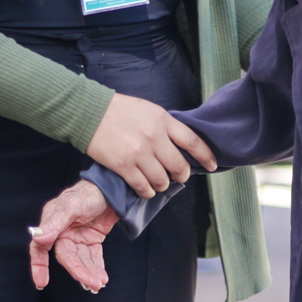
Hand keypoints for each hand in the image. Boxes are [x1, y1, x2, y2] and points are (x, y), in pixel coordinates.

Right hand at [29, 180, 118, 291]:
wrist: (113, 189)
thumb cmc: (88, 193)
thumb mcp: (71, 205)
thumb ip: (54, 222)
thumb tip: (37, 237)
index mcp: (52, 223)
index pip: (40, 248)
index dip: (39, 266)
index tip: (41, 283)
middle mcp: (63, 232)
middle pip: (67, 258)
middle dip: (78, 271)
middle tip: (90, 283)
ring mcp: (78, 237)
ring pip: (81, 260)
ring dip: (89, 272)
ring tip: (98, 284)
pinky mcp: (92, 240)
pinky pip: (93, 257)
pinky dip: (97, 268)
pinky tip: (102, 278)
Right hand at [84, 93, 215, 199]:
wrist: (89, 112)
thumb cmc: (120, 110)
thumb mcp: (150, 110)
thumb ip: (166, 126)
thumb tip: (181, 146)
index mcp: (163, 121)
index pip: (192, 142)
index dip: (206, 156)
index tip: (212, 165)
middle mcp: (154, 138)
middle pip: (179, 166)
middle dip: (182, 175)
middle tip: (179, 177)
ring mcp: (139, 153)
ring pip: (162, 180)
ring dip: (163, 185)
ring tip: (159, 182)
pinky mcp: (123, 166)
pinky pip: (143, 187)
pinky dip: (147, 192)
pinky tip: (146, 189)